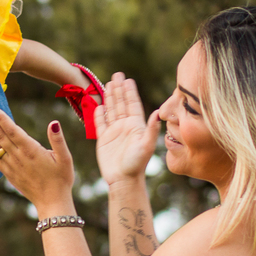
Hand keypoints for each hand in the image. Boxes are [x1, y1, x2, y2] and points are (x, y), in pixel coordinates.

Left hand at [0, 106, 75, 213]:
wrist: (51, 202)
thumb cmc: (61, 179)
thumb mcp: (65, 159)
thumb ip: (58, 140)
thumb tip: (54, 123)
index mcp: (31, 150)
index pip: (12, 130)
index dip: (1, 118)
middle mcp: (18, 157)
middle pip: (0, 134)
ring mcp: (11, 165)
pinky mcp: (8, 173)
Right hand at [93, 73, 159, 187]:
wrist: (123, 180)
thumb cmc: (137, 164)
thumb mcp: (146, 145)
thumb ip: (151, 129)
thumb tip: (158, 112)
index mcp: (136, 126)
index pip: (132, 104)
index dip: (130, 92)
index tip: (127, 79)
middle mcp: (126, 126)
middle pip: (121, 103)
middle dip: (119, 89)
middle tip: (117, 75)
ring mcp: (114, 132)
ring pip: (111, 110)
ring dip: (109, 97)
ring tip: (107, 84)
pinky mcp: (104, 139)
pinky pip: (100, 123)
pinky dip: (98, 113)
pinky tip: (98, 104)